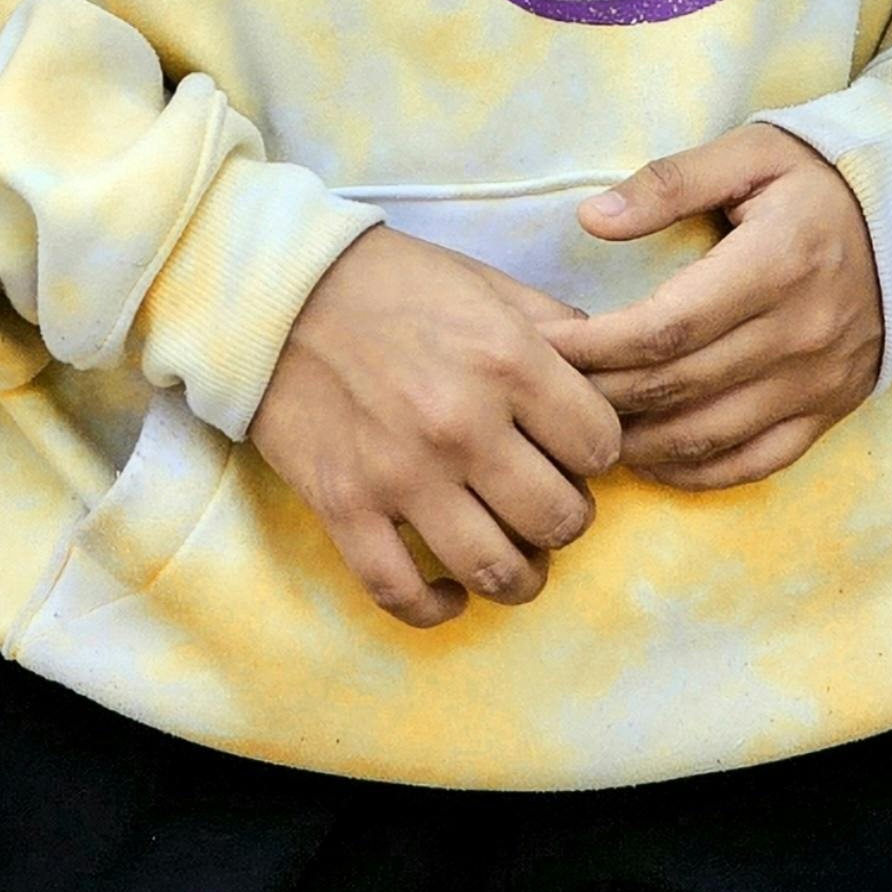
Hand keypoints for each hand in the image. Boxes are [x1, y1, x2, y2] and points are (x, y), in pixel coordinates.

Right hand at [249, 224, 622, 629]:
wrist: (281, 291)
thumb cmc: (395, 284)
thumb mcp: (488, 284)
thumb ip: (556, 331)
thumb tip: (610, 375)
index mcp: (506, 360)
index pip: (600, 446)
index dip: (597, 450)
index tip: (575, 448)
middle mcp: (461, 425)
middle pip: (560, 519)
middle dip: (567, 518)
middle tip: (549, 502)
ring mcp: (401, 475)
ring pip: (496, 570)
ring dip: (520, 575)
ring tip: (516, 556)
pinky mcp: (345, 509)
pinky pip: (404, 594)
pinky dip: (438, 608)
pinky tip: (452, 592)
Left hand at [549, 124, 881, 491]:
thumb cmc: (817, 178)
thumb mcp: (749, 153)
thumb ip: (670, 183)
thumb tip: (591, 219)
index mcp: (773, 265)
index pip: (664, 328)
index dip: (595, 346)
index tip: (545, 342)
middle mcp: (798, 334)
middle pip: (676, 387)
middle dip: (600, 392)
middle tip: (544, 388)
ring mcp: (817, 382)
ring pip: (708, 436)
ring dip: (636, 440)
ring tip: (581, 425)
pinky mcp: (829, 411)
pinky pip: (754, 462)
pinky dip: (695, 471)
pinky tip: (648, 458)